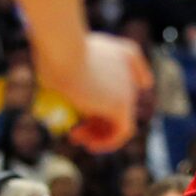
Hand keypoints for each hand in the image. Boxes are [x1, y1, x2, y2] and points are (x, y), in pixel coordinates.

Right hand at [46, 33, 147, 152]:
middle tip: (75, 132)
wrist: (63, 50)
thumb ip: (67, 78)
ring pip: (120, 117)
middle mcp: (125, 66)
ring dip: (99, 133)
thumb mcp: (59, 64)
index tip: (141, 85)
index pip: (135, 63)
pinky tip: (90, 145)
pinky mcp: (122, 104)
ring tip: (76, 138)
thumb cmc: (53, 55)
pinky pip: (123, 131)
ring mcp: (126, 86)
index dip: (139, 76)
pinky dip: (108, 142)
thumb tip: (59, 88)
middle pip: (120, 98)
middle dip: (98, 119)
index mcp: (115, 50)